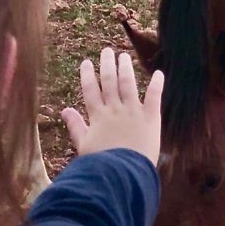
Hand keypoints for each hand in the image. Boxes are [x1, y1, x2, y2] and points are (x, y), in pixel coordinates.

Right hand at [62, 47, 163, 165]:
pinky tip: (159, 73)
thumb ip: (75, 126)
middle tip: (107, 51)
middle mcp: (114, 109)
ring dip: (125, 68)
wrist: (123, 174)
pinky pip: (154, 97)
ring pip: (128, 84)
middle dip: (107, 64)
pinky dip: (157, 84)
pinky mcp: (150, 118)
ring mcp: (133, 111)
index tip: (86, 62)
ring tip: (124, 56)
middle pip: (109, 81)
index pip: (90, 90)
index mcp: (98, 116)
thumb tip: (64, 110)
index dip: (87, 74)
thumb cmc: (101, 165)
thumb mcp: (84, 146)